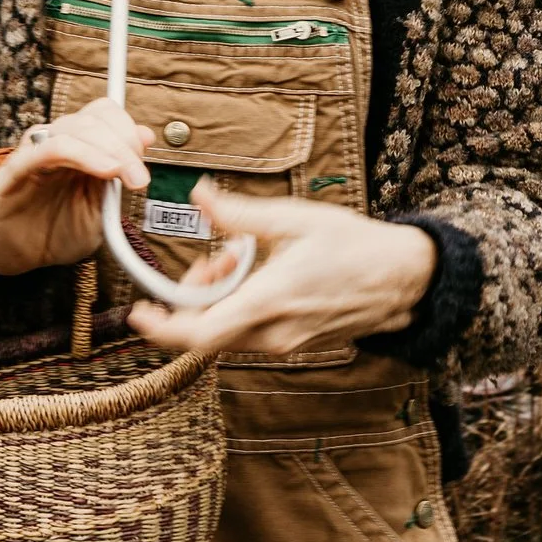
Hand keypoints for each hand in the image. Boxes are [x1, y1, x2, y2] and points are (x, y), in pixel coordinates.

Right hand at [0, 99, 152, 276]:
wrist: (24, 262)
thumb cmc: (60, 233)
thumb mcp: (101, 208)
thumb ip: (120, 174)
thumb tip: (146, 135)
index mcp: (77, 146)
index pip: (101, 114)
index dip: (126, 127)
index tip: (143, 155)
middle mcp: (53, 143)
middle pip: (89, 119)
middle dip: (122, 143)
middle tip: (138, 176)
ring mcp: (30, 155)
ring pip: (67, 129)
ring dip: (103, 147)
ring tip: (119, 172)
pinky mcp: (8, 175)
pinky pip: (39, 152)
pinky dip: (75, 154)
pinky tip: (101, 170)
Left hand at [126, 180, 435, 356]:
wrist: (402, 279)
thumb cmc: (354, 245)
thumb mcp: (294, 218)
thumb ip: (238, 213)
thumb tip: (198, 197)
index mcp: (270, 301)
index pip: (199, 334)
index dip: (161, 329)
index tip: (139, 313)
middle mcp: (273, 333)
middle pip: (206, 331)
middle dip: (195, 295)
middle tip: (217, 255)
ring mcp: (285, 344)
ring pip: (226, 331)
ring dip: (219, 298)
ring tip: (243, 256)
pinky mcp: (293, 344)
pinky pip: (248, 332)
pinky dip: (239, 305)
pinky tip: (260, 274)